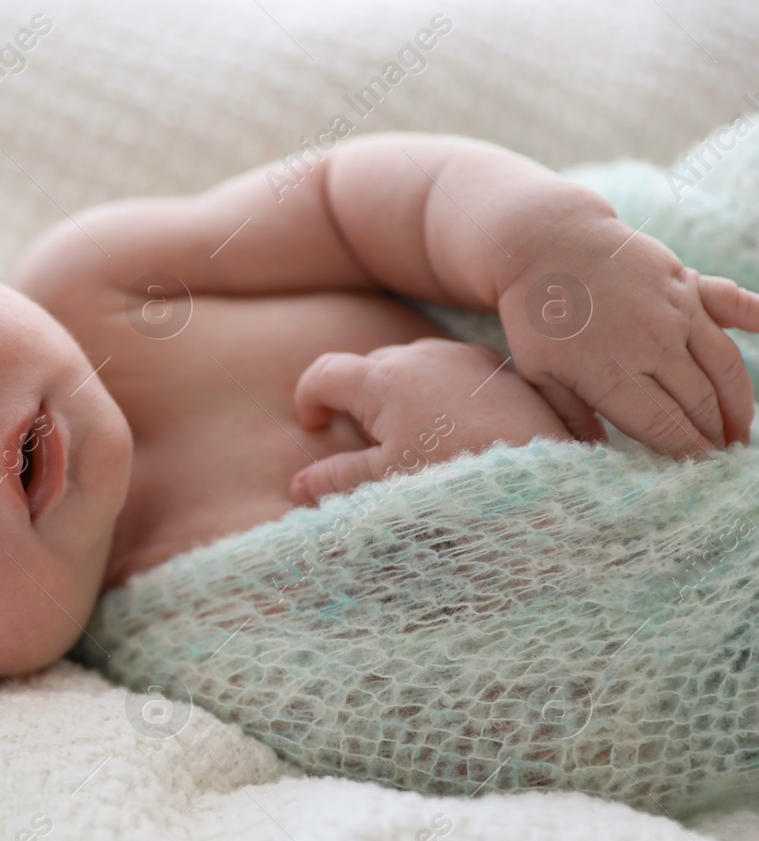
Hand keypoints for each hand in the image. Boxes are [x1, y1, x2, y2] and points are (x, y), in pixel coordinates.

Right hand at [289, 338, 571, 504]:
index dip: (309, 398)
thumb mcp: (386, 485)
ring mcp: (463, 357)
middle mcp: (420, 355)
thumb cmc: (455, 479)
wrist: (543, 478)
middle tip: (367, 444)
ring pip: (413, 366)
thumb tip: (298, 485)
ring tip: (415, 439)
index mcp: (382, 379)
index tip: (315, 427)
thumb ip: (336, 480)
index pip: (324, 373)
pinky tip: (458, 431)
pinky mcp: (498, 368)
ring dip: (401, 395)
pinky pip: (453, 372)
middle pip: (369, 366)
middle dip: (357, 399)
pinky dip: (441, 394)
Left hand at [498, 212, 758, 458]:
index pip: (663, 426)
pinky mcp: (688, 285)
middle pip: (698, 402)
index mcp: (611, 373)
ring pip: (724, 367)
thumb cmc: (537, 315)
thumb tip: (596, 453)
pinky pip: (734, 306)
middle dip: (714, 435)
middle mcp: (652, 345)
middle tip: (722, 457)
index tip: (697, 469)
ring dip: (737, 403)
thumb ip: (571, 414)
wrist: (548, 244)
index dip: (685, 451)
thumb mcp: (538, 372)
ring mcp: (675, 312)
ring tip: (739, 430)